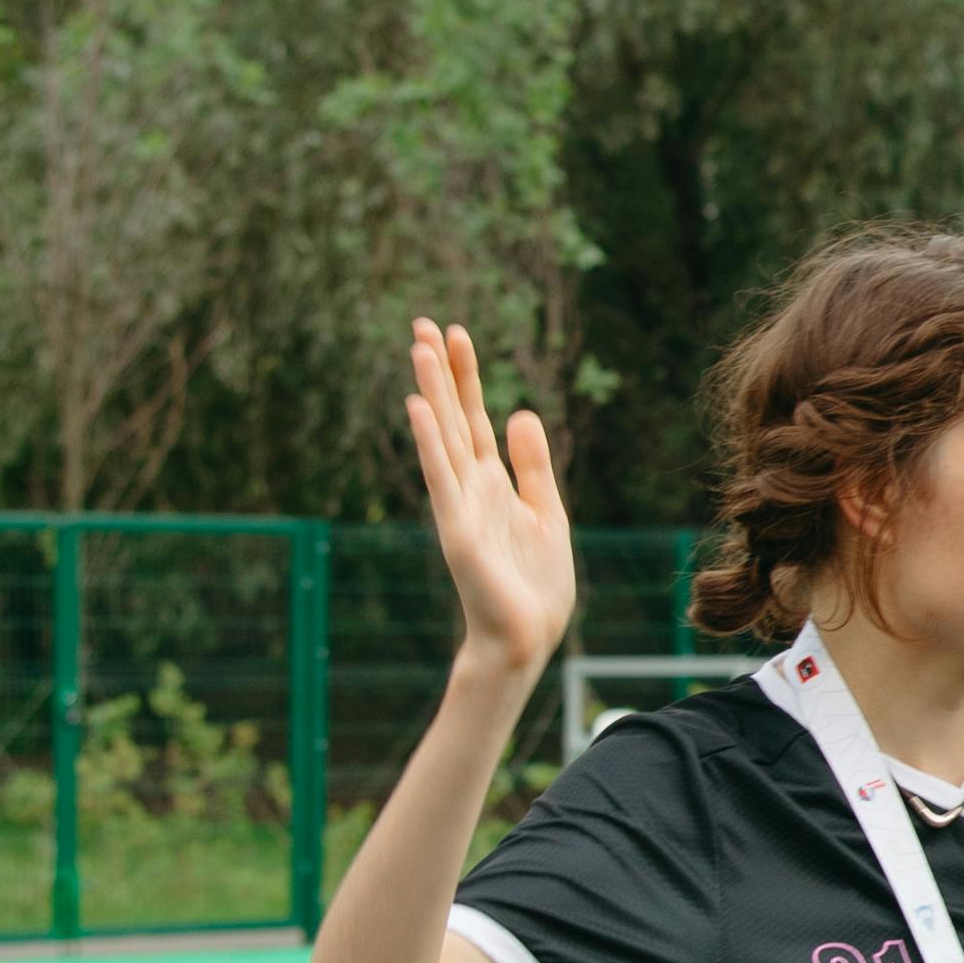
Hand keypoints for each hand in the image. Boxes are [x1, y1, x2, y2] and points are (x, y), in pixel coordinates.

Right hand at [404, 319, 577, 676]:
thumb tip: (521, 412)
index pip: (475, 419)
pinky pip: (442, 480)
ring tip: (419, 349)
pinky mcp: (458, 532)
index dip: (466, 377)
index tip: (455, 333)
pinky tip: (418, 409)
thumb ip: (533, 467)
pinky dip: (430, 444)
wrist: (526, 639)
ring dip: (431, 395)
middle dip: (442, 373)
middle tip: (424, 323)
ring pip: (444, 439)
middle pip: (454, 418)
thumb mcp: (546, 513)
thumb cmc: (534, 586)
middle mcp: (470, 488)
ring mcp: (460, 507)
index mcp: (493, 484)